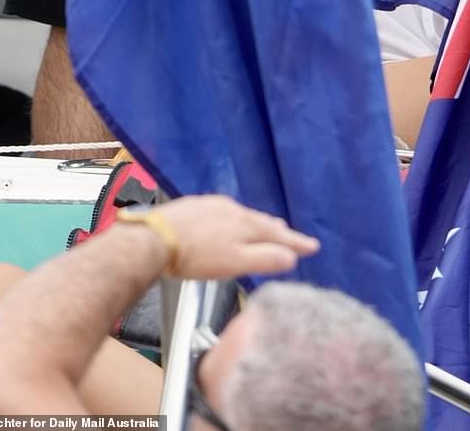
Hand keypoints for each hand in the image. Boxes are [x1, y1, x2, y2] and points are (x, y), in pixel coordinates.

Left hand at [147, 195, 318, 279]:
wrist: (154, 238)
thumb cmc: (196, 256)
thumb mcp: (234, 263)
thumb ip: (264, 259)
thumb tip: (292, 257)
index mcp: (245, 225)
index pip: (278, 235)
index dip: (297, 242)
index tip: (314, 246)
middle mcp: (233, 210)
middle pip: (261, 221)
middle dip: (277, 230)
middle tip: (290, 233)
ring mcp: (213, 205)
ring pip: (242, 214)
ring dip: (256, 222)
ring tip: (263, 224)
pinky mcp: (194, 206)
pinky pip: (223, 211)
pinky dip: (233, 218)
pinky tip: (226, 222)